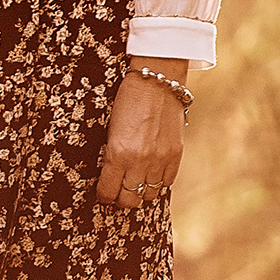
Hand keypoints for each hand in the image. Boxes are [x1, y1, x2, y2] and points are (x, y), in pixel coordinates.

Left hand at [95, 65, 186, 208]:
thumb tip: (110, 175)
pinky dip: (158, 182)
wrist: (156, 80)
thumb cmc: (127, 99)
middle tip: (117, 193)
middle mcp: (139, 160)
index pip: (108, 190)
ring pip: (149, 194)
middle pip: (129, 199)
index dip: (104, 196)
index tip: (103, 194)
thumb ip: (112, 153)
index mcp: (117, 153)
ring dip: (141, 192)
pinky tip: (151, 174)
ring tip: (135, 184)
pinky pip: (167, 182)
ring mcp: (160, 159)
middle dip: (121, 199)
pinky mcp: (176, 154)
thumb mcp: (111, 128)